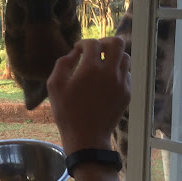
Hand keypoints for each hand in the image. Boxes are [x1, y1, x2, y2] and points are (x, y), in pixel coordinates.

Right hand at [46, 37, 130, 153]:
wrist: (87, 137)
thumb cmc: (67, 112)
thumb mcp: (54, 86)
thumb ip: (62, 63)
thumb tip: (74, 53)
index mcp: (90, 69)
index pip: (92, 43)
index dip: (83, 43)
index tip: (78, 50)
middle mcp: (109, 73)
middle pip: (117, 43)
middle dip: (105, 42)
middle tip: (96, 49)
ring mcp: (121, 83)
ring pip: (125, 57)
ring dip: (114, 56)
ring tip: (103, 64)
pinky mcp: (127, 93)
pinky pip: (127, 73)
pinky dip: (118, 71)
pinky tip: (107, 79)